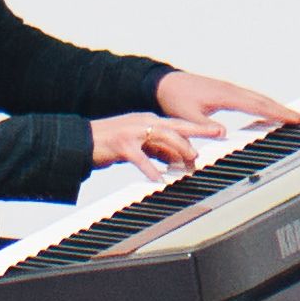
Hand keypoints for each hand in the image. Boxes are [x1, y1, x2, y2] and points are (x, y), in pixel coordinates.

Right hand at [91, 111, 217, 181]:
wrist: (81, 140)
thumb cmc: (110, 144)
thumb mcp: (138, 144)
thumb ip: (157, 149)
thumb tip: (177, 160)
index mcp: (148, 121)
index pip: (178, 123)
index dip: (199, 127)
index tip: (218, 131)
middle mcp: (143, 122)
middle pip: (176, 127)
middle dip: (198, 132)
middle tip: (216, 136)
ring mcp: (132, 132)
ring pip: (162, 138)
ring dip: (178, 150)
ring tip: (190, 162)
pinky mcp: (121, 146)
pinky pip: (141, 158)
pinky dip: (151, 169)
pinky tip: (159, 179)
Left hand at [157, 69, 297, 127]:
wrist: (163, 83)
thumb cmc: (174, 98)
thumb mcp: (186, 115)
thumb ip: (203, 125)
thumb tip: (223, 133)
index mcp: (225, 95)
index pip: (257, 105)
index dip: (277, 112)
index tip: (294, 118)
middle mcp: (231, 90)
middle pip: (263, 100)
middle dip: (284, 109)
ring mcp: (229, 89)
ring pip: (258, 98)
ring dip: (276, 106)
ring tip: (292, 116)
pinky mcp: (225, 92)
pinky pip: (250, 98)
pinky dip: (263, 104)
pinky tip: (268, 111)